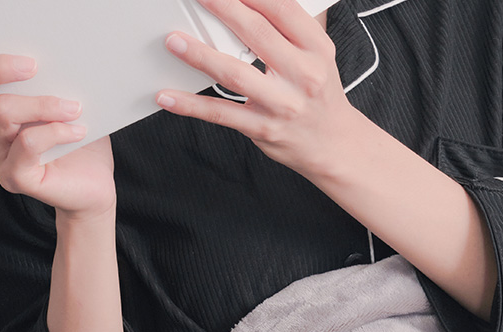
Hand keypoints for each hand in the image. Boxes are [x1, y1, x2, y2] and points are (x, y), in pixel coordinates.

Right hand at [0, 55, 114, 218]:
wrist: (95, 187)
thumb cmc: (79, 146)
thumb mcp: (63, 103)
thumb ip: (51, 81)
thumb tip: (55, 55)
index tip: (28, 58)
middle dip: (1, 71)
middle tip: (38, 68)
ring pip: (4, 113)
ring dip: (42, 104)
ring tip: (74, 108)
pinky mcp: (14, 177)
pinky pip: (27, 142)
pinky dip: (55, 131)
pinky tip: (77, 132)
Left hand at [155, 0, 353, 178]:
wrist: (334, 145)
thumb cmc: (319, 95)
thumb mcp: (317, 54)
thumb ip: (289, 27)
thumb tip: (255, 3)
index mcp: (315, 48)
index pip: (280, 9)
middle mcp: (302, 74)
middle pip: (255, 33)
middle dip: (221, 8)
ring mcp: (281, 104)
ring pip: (235, 74)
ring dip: (200, 56)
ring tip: (174, 41)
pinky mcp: (263, 128)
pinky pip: (222, 114)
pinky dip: (192, 106)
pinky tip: (168, 97)